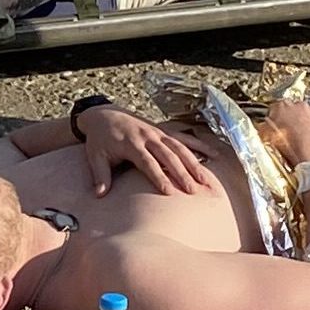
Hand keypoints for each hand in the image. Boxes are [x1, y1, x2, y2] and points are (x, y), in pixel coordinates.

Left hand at [79, 106, 214, 199]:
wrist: (103, 114)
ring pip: (180, 147)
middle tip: (193, 190)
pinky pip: (184, 137)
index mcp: (131, 143)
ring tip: (206, 180)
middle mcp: (147, 136)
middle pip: (168, 156)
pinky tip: (214, 154)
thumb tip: (99, 195)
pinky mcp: (163, 131)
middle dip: (181, 173)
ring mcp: (157, 132)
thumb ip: (100, 175)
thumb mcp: (95, 155)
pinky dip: (199, 144)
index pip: (147, 163)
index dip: (159, 177)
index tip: (169, 192)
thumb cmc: (99, 139)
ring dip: (194, 163)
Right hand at [267, 99, 309, 164]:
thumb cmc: (289, 148)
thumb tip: (263, 126)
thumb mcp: (267, 137)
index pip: (275, 107)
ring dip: (304, 125)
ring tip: (299, 140)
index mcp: (283, 106)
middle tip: (287, 133)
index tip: (273, 125)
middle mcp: (300, 107)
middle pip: (293, 110)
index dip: (274, 117)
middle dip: (291, 119)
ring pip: (308, 117)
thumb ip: (265, 126)